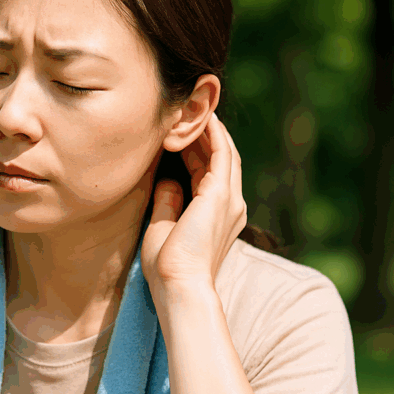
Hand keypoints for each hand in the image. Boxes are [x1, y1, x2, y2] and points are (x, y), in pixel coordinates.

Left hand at [141, 112, 246, 296]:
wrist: (179, 286)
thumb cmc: (167, 268)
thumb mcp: (163, 228)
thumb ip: (168, 203)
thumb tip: (167, 180)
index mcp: (218, 217)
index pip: (208, 175)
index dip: (195, 152)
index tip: (178, 135)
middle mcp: (230, 207)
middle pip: (221, 160)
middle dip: (207, 136)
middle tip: (190, 112)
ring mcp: (229, 200)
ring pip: (224, 153)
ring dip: (211, 130)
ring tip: (196, 108)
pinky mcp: (220, 195)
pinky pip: (221, 154)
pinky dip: (213, 135)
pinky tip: (203, 118)